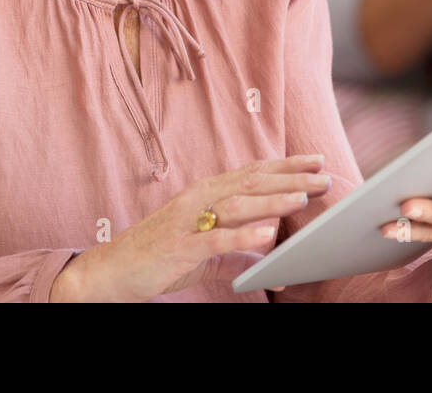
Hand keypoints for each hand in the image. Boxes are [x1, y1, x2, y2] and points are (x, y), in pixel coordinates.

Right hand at [49, 154, 331, 301]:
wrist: (109, 271)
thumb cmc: (157, 259)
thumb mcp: (204, 255)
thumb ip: (237, 256)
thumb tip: (272, 266)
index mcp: (204, 193)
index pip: (252, 173)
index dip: (286, 165)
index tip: (316, 160)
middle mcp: (197, 199)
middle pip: (251, 182)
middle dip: (290, 177)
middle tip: (323, 174)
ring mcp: (187, 221)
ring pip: (236, 205)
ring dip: (272, 200)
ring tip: (303, 196)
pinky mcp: (179, 247)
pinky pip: (214, 239)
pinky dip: (241, 236)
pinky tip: (265, 235)